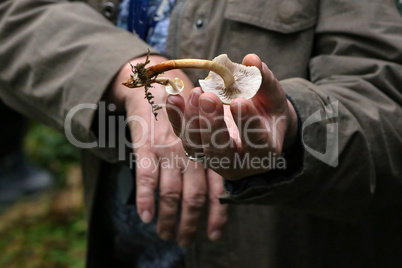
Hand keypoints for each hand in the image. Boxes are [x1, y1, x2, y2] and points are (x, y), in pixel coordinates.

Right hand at [106, 55, 226, 245]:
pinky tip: (145, 216)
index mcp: (209, 149)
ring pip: (171, 192)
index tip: (214, 235)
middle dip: (190, 224)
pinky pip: (146, 176)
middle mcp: (193, 151)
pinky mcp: (147, 144)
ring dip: (168, 219)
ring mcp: (169, 148)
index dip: (217, 215)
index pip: (217, 188)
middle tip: (185, 241)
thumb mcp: (203, 133)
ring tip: (165, 234)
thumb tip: (217, 195)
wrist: (155, 86)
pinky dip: (146, 199)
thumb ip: (210, 160)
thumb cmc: (184, 114)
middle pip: (194, 196)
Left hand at [166, 54, 297, 179]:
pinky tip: (174, 98)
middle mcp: (237, 162)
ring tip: (196, 92)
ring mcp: (213, 159)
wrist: (257, 130)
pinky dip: (176, 118)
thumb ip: (265, 81)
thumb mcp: (274, 98)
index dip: (246, 122)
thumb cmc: (268, 113)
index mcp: (265, 152)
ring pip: (196, 146)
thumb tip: (251, 59)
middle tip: (208, 97)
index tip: (238, 101)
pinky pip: (183, 136)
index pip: (256, 141)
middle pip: (220, 150)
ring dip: (192, 119)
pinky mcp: (196, 149)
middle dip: (211, 124)